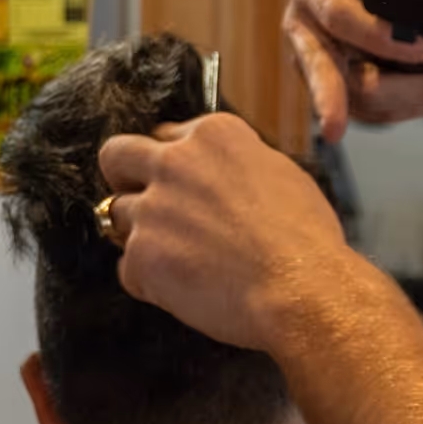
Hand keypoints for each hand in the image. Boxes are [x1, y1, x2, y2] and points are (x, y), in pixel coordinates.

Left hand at [98, 113, 356, 351]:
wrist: (302, 288)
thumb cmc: (305, 239)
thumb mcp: (282, 174)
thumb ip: (239, 163)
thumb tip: (224, 175)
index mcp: (214, 136)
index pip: (166, 135)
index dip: (172, 161)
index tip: (180, 183)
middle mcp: (176, 162)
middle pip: (117, 155)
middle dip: (123, 176)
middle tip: (142, 201)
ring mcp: (153, 209)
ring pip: (117, 215)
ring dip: (141, 234)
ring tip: (180, 258)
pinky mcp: (141, 255)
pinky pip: (127, 267)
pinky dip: (149, 280)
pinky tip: (185, 288)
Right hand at [283, 0, 422, 141]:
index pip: (338, 18)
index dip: (378, 36)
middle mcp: (307, 33)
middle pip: (322, 76)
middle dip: (330, 102)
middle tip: (334, 130)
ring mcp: (319, 69)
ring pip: (361, 102)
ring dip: (415, 99)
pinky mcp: (340, 95)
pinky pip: (377, 114)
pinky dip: (416, 106)